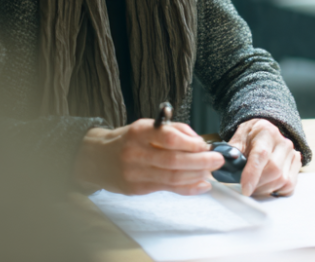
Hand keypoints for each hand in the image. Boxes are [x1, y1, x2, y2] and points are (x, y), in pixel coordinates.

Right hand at [75, 119, 224, 195]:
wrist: (96, 158)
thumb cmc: (127, 140)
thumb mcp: (145, 126)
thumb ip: (172, 129)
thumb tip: (197, 140)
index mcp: (139, 132)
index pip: (168, 137)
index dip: (191, 142)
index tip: (205, 144)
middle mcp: (135, 153)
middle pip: (174, 160)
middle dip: (200, 161)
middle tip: (217, 160)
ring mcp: (135, 173)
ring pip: (172, 177)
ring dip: (196, 175)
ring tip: (211, 171)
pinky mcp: (136, 189)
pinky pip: (167, 189)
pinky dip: (187, 188)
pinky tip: (201, 185)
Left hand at [227, 118, 301, 196]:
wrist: (265, 131)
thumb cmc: (249, 136)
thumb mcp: (238, 138)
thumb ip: (232, 151)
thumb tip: (227, 162)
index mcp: (265, 132)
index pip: (260, 155)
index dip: (252, 174)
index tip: (245, 189)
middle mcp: (282, 142)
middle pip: (273, 170)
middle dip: (258, 185)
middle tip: (246, 188)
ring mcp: (291, 153)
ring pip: (282, 180)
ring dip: (266, 189)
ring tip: (255, 187)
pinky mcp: (296, 163)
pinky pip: (289, 185)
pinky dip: (277, 190)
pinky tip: (268, 185)